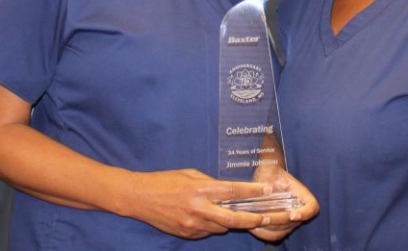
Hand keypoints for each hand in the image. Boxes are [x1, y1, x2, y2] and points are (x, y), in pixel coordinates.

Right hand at [123, 169, 274, 238]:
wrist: (141, 197)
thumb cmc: (165, 181)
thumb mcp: (191, 175)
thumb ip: (210, 184)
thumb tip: (227, 191)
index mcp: (201, 189)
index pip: (233, 190)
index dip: (253, 191)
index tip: (267, 190)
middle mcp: (199, 208)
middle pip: (233, 219)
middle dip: (253, 219)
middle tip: (266, 218)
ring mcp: (193, 224)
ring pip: (221, 228)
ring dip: (231, 223)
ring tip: (239, 216)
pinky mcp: (187, 234)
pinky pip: (207, 232)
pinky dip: (213, 226)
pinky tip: (209, 218)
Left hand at [248, 169, 319, 241]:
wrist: (266, 178)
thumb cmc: (270, 172)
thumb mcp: (271, 169)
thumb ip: (270, 175)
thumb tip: (267, 189)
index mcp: (302, 195)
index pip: (312, 207)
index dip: (304, 213)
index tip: (292, 215)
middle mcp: (299, 210)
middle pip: (293, 222)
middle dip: (277, 220)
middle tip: (262, 217)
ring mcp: (290, 221)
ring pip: (282, 231)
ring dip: (268, 228)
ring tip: (254, 221)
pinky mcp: (280, 227)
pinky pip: (274, 235)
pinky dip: (264, 233)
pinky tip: (253, 227)